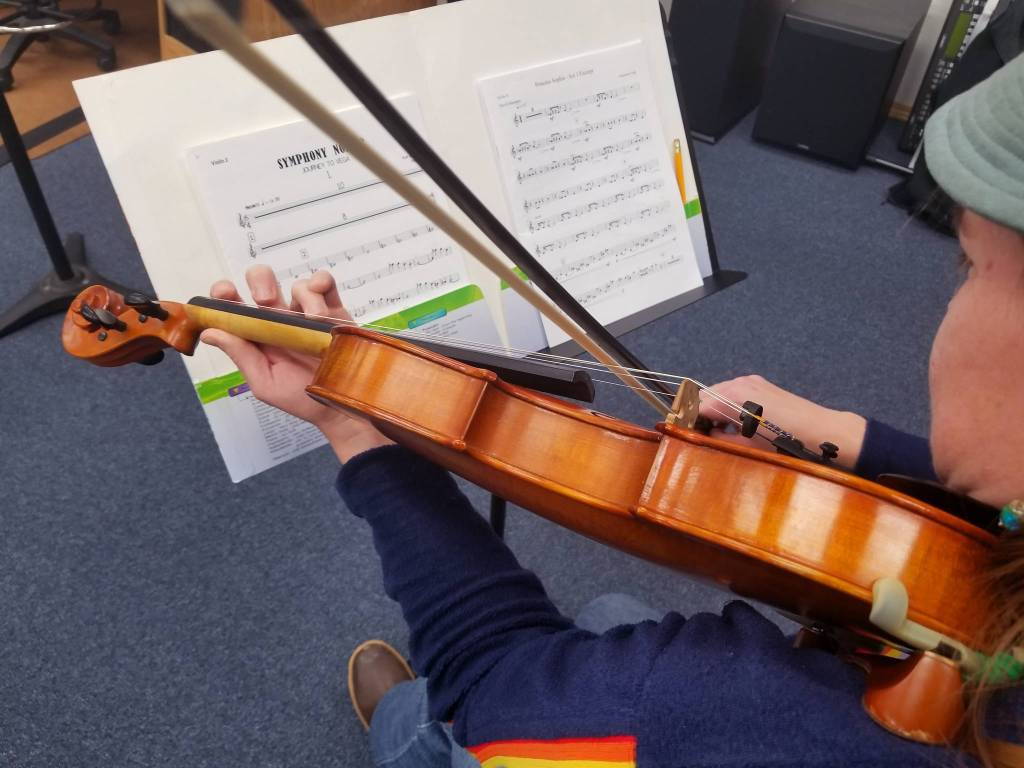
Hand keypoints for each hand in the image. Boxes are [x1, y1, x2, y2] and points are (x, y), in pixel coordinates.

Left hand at [200, 265, 392, 462]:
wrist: (340, 406)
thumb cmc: (300, 399)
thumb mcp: (265, 383)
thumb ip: (241, 355)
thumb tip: (210, 332)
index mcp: (257, 334)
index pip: (233, 304)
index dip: (224, 293)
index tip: (226, 293)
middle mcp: (279, 319)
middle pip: (262, 282)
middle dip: (261, 281)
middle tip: (267, 301)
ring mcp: (306, 313)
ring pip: (297, 284)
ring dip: (303, 295)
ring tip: (313, 319)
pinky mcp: (332, 310)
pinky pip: (325, 283)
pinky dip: (322, 282)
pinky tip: (323, 301)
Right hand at [698, 375, 865, 469]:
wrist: (824, 432)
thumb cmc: (787, 443)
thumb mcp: (748, 447)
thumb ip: (719, 440)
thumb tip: (701, 438)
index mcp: (732, 398)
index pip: (696, 406)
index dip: (687, 421)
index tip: (684, 435)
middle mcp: (739, 384)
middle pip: (704, 395)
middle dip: (698, 414)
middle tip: (701, 436)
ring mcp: (751, 382)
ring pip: (718, 392)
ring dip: (713, 410)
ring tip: (719, 433)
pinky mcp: (761, 385)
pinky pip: (733, 392)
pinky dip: (727, 405)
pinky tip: (736, 424)